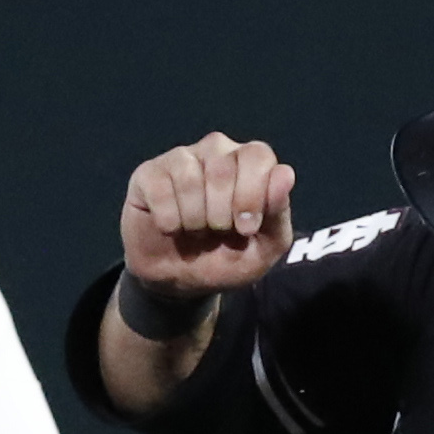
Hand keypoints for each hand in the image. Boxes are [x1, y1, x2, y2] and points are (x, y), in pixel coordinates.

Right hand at [119, 134, 295, 297]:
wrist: (180, 281)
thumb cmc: (227, 259)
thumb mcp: (263, 249)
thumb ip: (278, 214)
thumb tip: (285, 174)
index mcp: (250, 163)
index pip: (258, 155)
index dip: (252, 195)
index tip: (246, 229)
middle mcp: (216, 152)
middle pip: (223, 167)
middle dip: (222, 213)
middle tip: (217, 231)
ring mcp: (181, 159)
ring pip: (189, 177)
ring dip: (195, 218)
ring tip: (195, 230)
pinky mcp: (148, 174)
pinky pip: (160, 188)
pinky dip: (169, 219)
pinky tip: (171, 227)